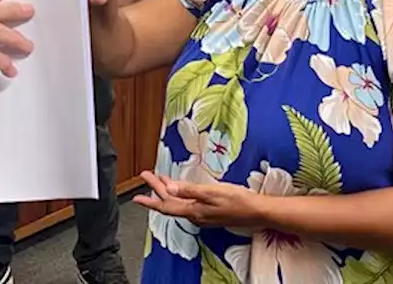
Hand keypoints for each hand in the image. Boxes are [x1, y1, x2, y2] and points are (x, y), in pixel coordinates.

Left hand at [134, 171, 262, 230]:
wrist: (256, 211)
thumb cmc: (237, 201)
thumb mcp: (211, 192)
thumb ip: (189, 190)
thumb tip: (168, 189)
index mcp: (193, 211)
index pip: (166, 206)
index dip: (150, 201)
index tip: (136, 197)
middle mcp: (195, 215)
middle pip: (170, 202)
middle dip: (156, 189)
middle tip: (146, 176)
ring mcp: (202, 215)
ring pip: (178, 202)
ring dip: (168, 190)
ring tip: (159, 179)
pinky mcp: (209, 212)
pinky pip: (187, 202)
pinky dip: (180, 193)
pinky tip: (180, 187)